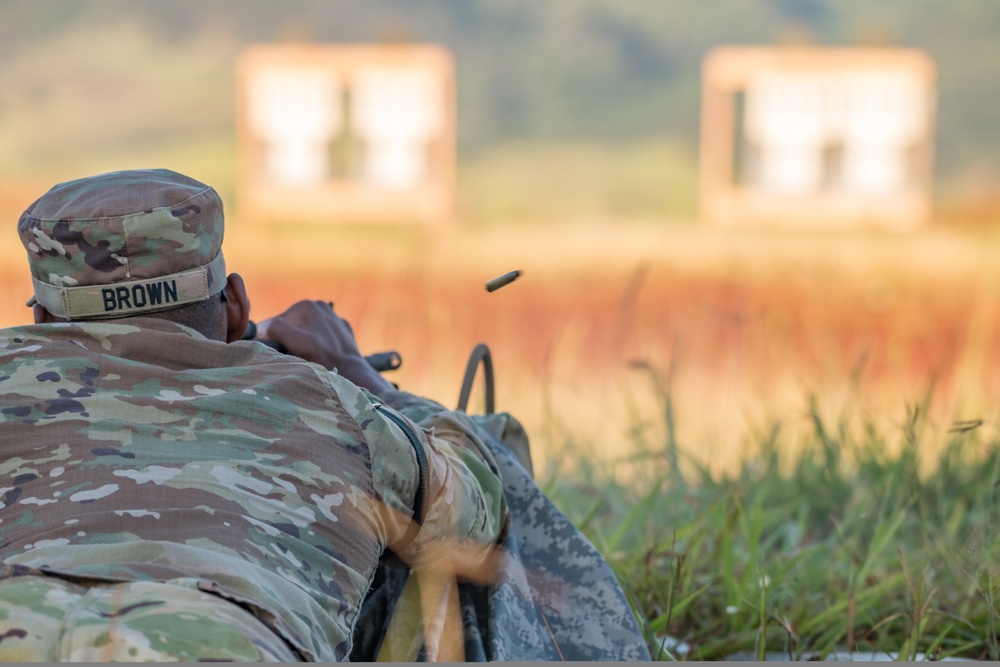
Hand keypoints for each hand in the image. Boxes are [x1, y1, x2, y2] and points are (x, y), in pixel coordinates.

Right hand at [256, 300, 393, 394]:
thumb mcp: (296, 342)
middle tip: (293, 356)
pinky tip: (322, 354)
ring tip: (308, 357)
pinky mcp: (342, 330)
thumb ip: (276, 329)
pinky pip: (321, 337)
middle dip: (287, 340)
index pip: (276, 323)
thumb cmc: (324, 358)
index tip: (274, 354)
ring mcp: (333, 317)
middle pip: (291, 326)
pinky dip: (318, 344)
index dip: (271, 340)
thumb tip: (260, 329)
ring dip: (301, 342)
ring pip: (304, 331)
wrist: (353, 372)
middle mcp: (320, 306)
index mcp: (307, 305)